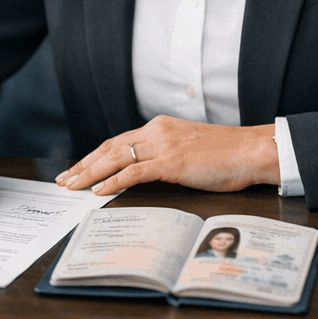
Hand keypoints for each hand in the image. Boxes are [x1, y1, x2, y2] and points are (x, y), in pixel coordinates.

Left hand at [54, 116, 278, 196]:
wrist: (253, 150)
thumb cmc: (228, 155)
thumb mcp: (189, 149)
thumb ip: (167, 155)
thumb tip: (149, 171)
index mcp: (160, 127)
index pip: (117, 142)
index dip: (94, 156)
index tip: (77, 168)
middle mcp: (157, 132)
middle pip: (109, 148)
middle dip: (83, 165)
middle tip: (64, 180)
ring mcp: (163, 146)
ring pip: (115, 158)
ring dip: (89, 173)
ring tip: (72, 186)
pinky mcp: (172, 162)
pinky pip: (134, 172)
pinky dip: (113, 181)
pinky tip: (99, 191)